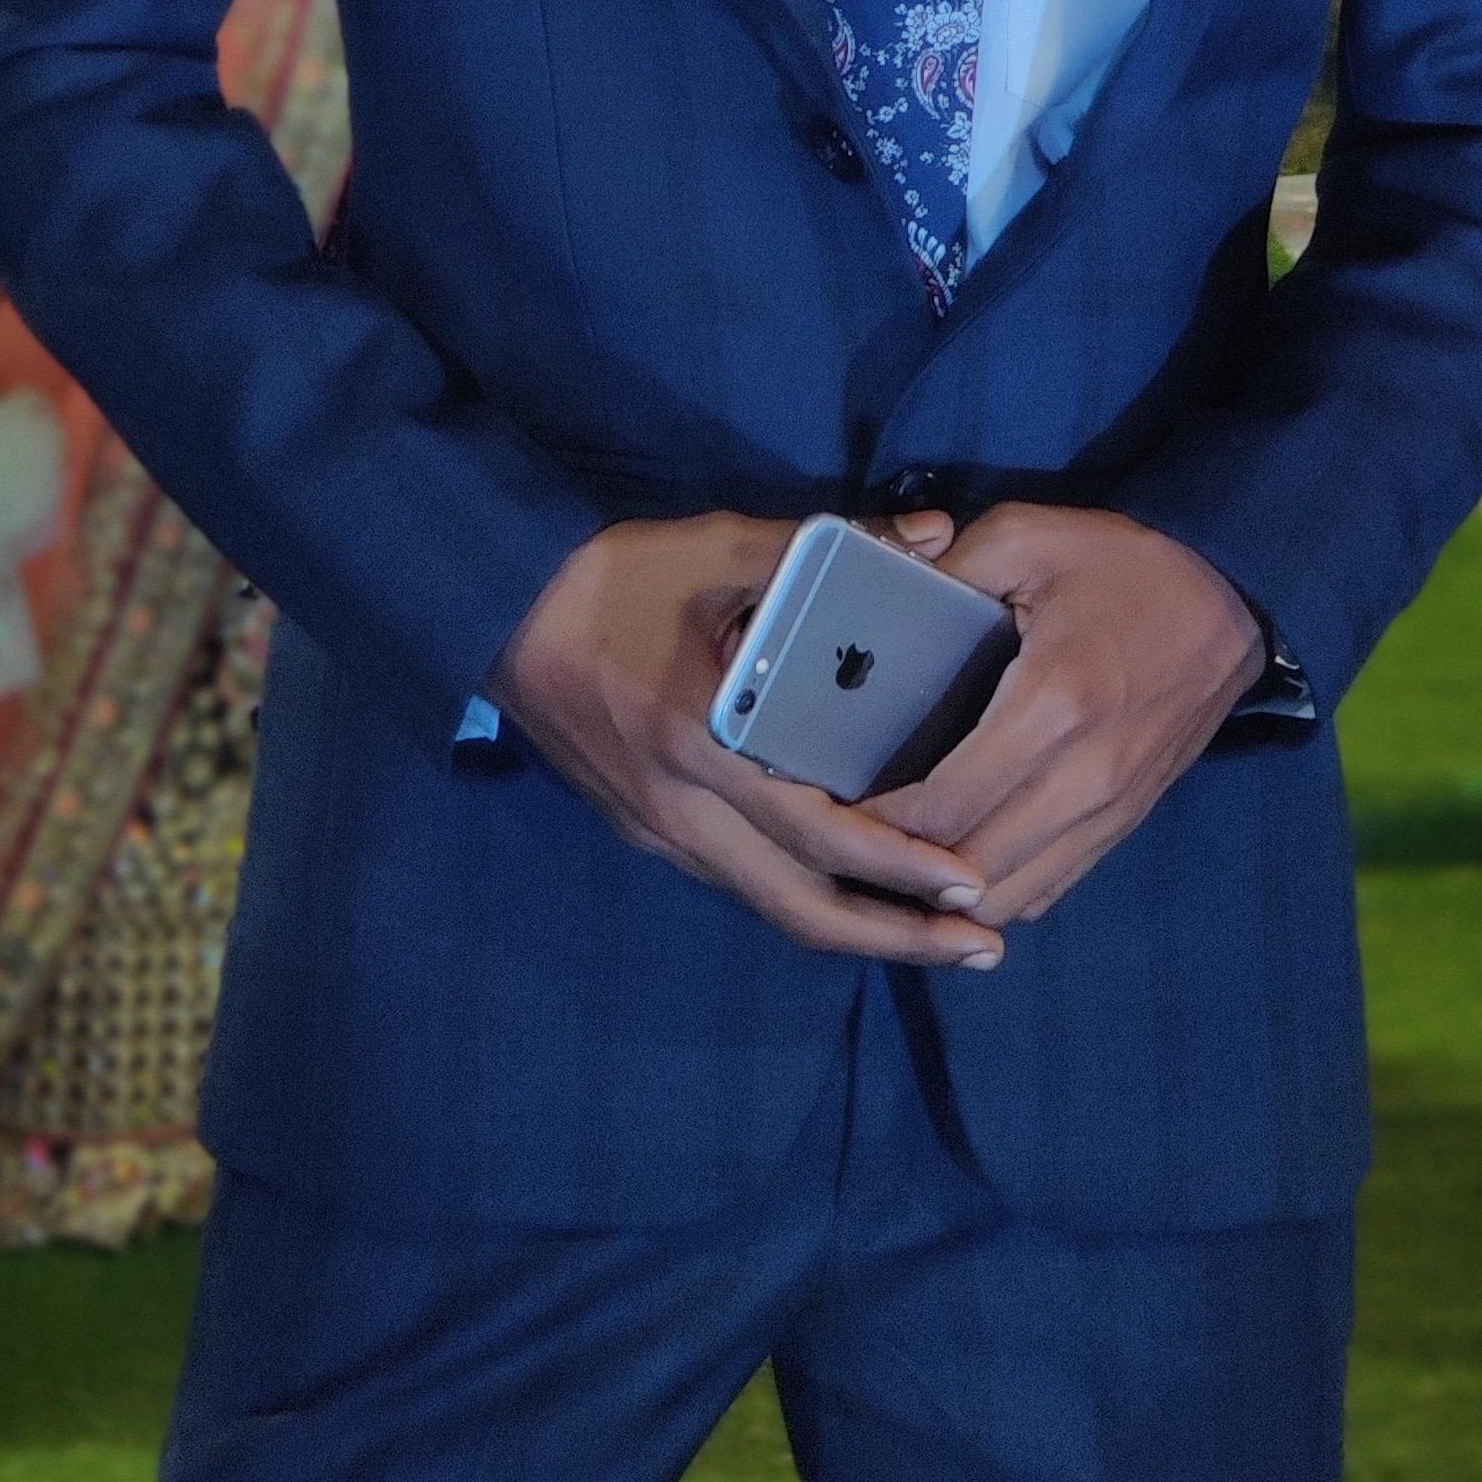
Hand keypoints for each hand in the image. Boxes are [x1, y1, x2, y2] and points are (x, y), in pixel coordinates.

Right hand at [490, 514, 1006, 969]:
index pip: (814, 835)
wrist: (497, 611)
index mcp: (699, 746)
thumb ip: (825, 546)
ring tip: (935, 932)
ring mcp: (659, 833)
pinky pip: (741, 883)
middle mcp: (681, 813)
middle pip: (800, 909)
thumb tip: (938, 534)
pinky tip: (854, 890)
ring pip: (770, 907)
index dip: (897, 869)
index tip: (970, 887)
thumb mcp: (715, 546)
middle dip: (897, 938)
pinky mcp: (648, 832)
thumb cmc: (608, 578)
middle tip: (984, 947)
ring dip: (856, 928)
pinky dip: (807, 898)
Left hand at [867, 503, 1265, 925]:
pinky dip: (998, 890)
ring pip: (1012, 896)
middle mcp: (1085, 778)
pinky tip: (956, 868)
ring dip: (947, 897)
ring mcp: (1112, 809)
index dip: (874, 825)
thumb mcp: (1030, 535)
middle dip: (898, 873)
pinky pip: (1052, 886)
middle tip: (842, 845)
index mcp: (1052, 706)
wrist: (1238, 594)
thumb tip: (869, 592)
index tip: (822, 811)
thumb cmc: (1126, 562)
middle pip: (970, 870)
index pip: (943, 807)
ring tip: (889, 866)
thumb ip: (946, 568)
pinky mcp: (1128, 819)